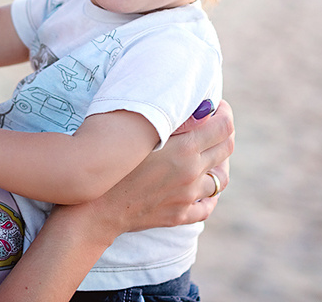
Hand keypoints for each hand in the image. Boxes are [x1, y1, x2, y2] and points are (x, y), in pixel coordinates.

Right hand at [73, 99, 233, 235]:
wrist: (95, 206)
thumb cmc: (113, 163)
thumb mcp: (142, 134)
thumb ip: (175, 120)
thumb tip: (202, 108)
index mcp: (184, 150)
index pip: (224, 127)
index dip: (224, 113)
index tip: (218, 107)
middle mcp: (191, 174)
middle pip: (226, 150)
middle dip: (224, 133)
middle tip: (214, 125)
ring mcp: (187, 198)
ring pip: (221, 179)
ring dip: (219, 164)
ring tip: (208, 155)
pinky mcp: (180, 215)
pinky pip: (207, 206)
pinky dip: (208, 195)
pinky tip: (201, 187)